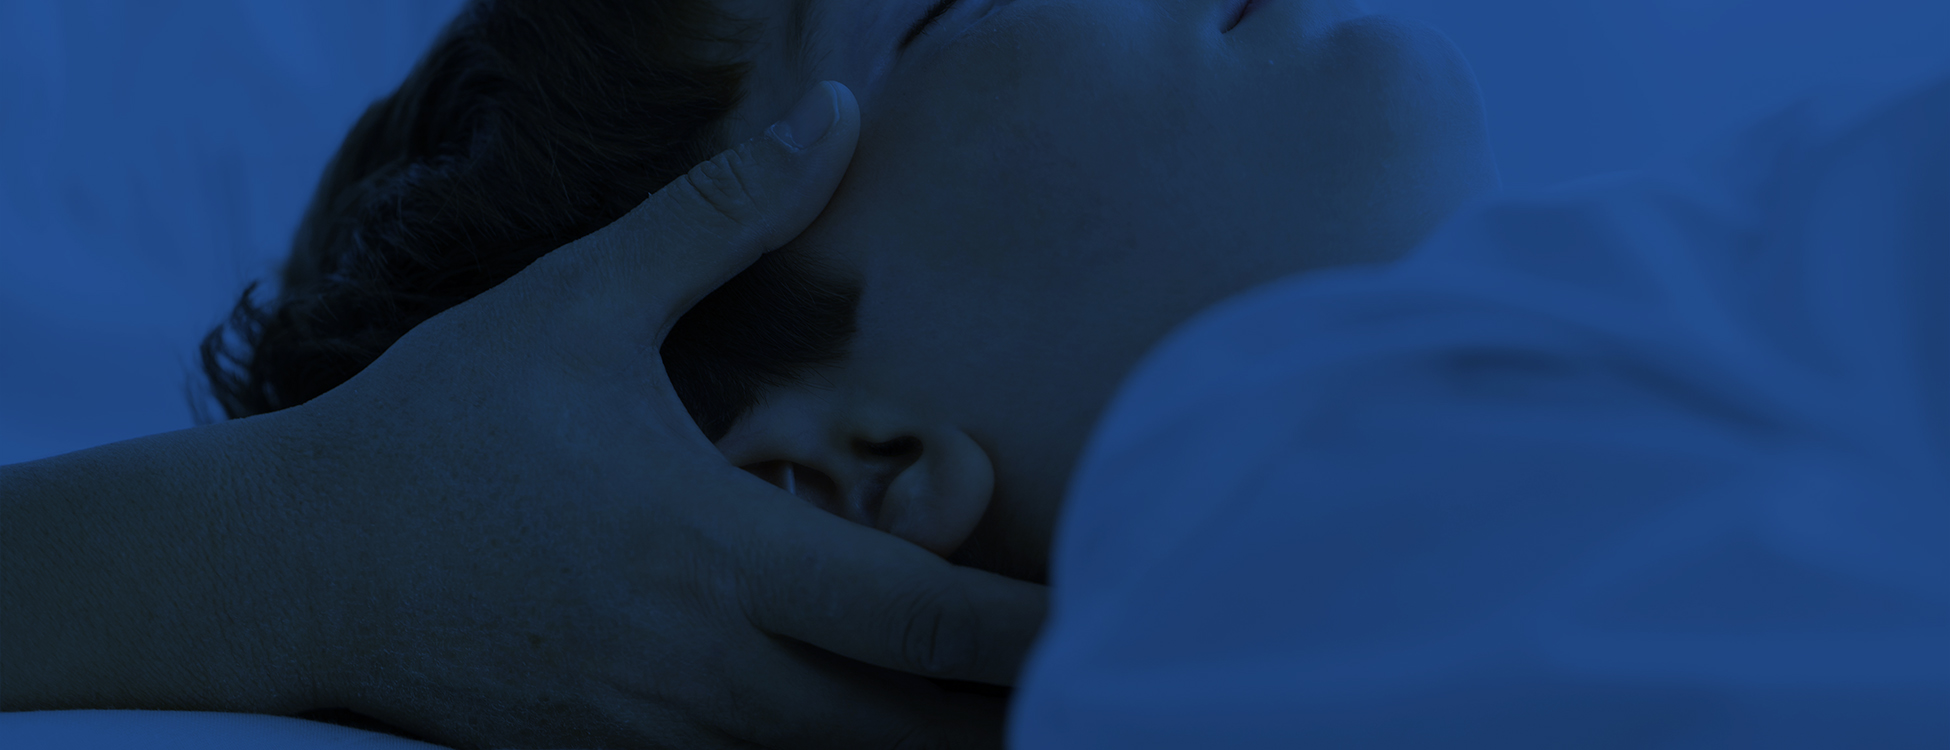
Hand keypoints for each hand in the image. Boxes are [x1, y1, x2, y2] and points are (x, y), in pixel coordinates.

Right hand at [265, 81, 1046, 748]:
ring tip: (1016, 718)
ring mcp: (658, 738)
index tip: (1116, 611)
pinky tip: (873, 727)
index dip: (1030, 629)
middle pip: (906, 733)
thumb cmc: (441, 431)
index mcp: (715, 554)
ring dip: (929, 747)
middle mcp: (703, 670)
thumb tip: (831, 116)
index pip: (918, 617)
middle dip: (1012, 721)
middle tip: (1104, 687)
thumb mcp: (577, 303)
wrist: (288, 566)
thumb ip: (720, 219)